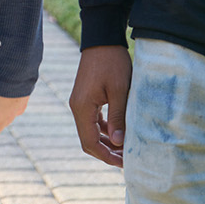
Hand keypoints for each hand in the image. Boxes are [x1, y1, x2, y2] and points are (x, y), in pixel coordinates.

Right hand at [68, 46, 129, 167]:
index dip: (106, 156)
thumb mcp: (120, 90)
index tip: (123, 164)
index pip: (89, 143)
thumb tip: (119, 142)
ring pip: (91, 131)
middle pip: (88, 140)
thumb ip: (118, 117)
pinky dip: (105, 130)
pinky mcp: (86, 98)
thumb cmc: (113, 63)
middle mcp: (77, 107)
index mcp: (82, 108)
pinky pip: (93, 121)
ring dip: (107, 142)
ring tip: (126, 149)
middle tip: (127, 160)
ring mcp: (80, 103)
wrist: (102, 40)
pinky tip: (119, 133)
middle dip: (107, 152)